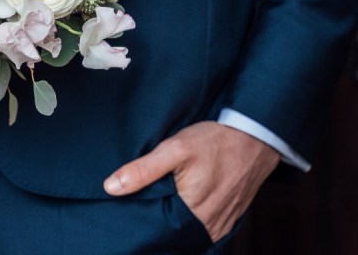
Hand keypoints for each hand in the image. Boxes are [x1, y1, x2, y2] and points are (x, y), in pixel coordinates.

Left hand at [103, 121, 279, 241]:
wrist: (257, 137)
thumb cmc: (215, 141)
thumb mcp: (174, 149)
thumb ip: (143, 170)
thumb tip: (111, 187)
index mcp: (193, 211)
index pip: (157, 228)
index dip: (141, 220)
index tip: (128, 210)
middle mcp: (209, 225)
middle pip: (173, 232)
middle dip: (157, 221)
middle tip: (143, 205)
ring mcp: (222, 223)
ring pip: (189, 231)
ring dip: (174, 221)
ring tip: (161, 203)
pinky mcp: (230, 218)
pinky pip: (205, 228)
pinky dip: (191, 220)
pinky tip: (181, 205)